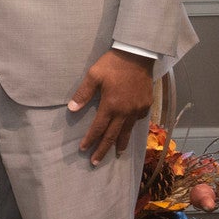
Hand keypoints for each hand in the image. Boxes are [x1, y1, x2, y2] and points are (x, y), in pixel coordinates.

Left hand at [69, 48, 154, 164]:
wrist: (137, 56)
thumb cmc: (112, 64)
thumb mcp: (93, 75)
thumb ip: (83, 93)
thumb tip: (71, 109)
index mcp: (111, 105)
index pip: (98, 128)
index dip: (90, 140)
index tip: (83, 150)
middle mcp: (125, 112)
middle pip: (113, 135)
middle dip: (103, 149)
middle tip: (96, 162)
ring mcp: (137, 109)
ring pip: (128, 131)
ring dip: (121, 143)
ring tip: (116, 154)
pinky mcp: (146, 105)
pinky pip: (138, 120)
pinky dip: (132, 128)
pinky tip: (128, 130)